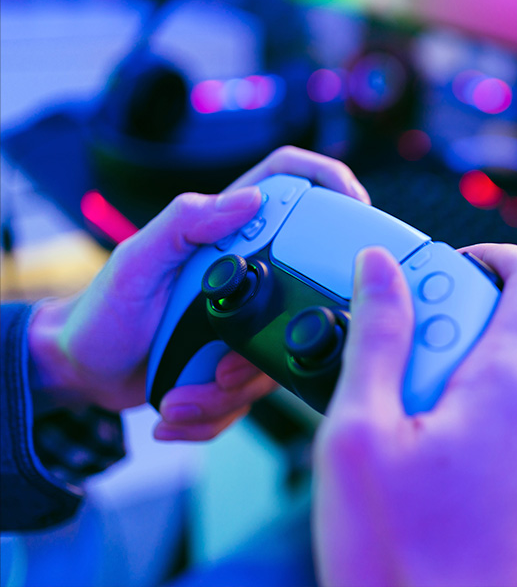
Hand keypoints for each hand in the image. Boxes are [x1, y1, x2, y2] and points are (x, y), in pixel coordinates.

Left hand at [27, 146, 368, 440]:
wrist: (83, 372)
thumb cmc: (102, 312)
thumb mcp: (136, 262)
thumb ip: (185, 222)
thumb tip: (249, 200)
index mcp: (226, 232)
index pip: (289, 182)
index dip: (329, 182)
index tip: (355, 208)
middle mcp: (248, 271)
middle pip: (305, 285)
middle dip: (282, 339)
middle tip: (234, 366)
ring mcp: (248, 317)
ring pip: (281, 353)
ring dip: (233, 389)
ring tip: (185, 394)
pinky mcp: (241, 357)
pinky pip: (255, 390)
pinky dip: (218, 411)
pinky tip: (180, 406)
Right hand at [313, 244, 516, 586]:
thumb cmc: (406, 567)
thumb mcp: (361, 436)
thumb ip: (377, 338)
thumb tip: (382, 273)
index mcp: (512, 388)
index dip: (489, 259)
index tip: (446, 269)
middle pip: (502, 340)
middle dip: (442, 346)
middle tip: (388, 386)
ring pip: (500, 399)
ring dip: (450, 401)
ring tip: (396, 448)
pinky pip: (510, 448)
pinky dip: (469, 443)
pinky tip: (425, 488)